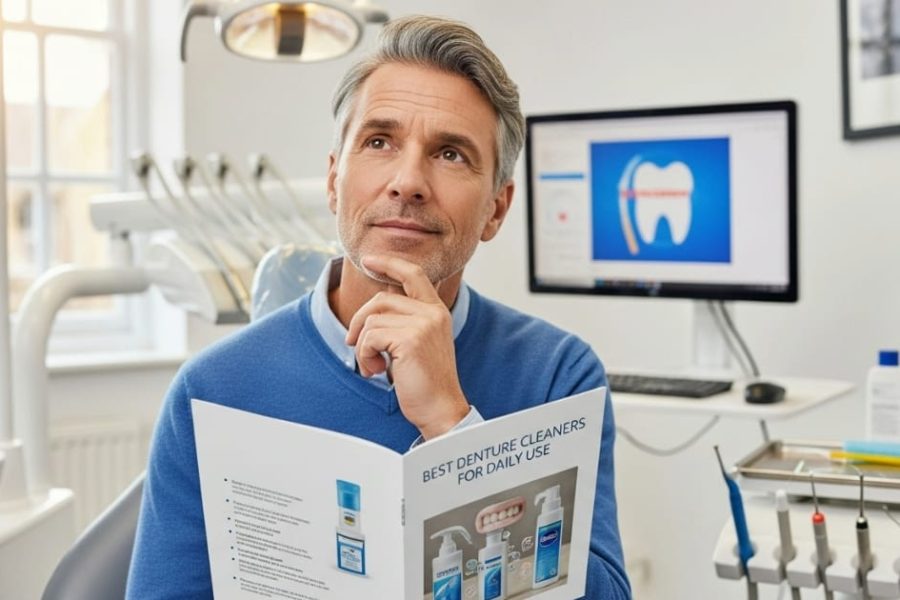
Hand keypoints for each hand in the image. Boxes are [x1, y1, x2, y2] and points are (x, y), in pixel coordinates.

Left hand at [345, 255, 468, 439]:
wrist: (440, 409)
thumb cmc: (425, 381)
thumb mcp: (416, 343)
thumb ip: (403, 320)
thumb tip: (375, 304)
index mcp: (437, 311)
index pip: (413, 274)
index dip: (389, 263)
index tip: (368, 260)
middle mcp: (433, 313)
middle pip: (381, 299)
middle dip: (359, 321)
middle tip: (354, 344)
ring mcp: (423, 324)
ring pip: (372, 320)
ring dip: (363, 346)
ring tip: (373, 366)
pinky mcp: (411, 340)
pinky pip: (370, 337)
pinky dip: (365, 356)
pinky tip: (377, 370)